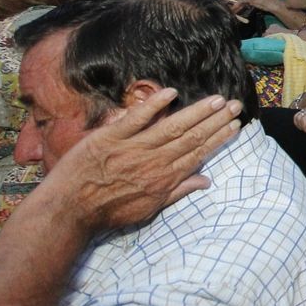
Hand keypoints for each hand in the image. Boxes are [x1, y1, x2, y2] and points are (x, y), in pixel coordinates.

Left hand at [46, 87, 242, 232]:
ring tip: (217, 100)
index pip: (198, 154)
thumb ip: (177, 192)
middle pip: (191, 137)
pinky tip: (171, 92)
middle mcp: (153, 160)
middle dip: (216, 120)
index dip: (218, 138)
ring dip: (197, 112)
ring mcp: (133, 147)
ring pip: (172, 126)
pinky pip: (136, 118)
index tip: (235, 125)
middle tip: (236, 104)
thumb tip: (206, 181)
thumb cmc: (107, 212)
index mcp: (163, 178)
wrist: (69, 209)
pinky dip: (154, 104)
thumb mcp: (147, 210)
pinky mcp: (111, 137)